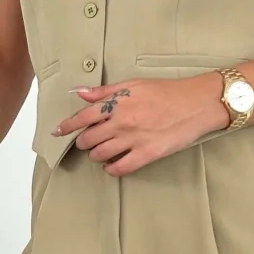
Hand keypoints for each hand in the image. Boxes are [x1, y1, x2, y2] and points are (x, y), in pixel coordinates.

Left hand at [51, 73, 229, 173]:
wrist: (196, 103)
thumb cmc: (167, 91)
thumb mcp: (133, 85)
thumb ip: (105, 91)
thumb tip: (80, 92)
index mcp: (116, 104)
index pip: (82, 117)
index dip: (66, 126)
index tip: (57, 132)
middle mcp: (121, 122)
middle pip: (88, 139)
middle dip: (83, 141)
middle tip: (87, 141)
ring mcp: (133, 140)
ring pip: (100, 154)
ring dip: (96, 155)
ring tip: (100, 152)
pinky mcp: (147, 154)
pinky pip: (120, 168)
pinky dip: (111, 169)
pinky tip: (112, 165)